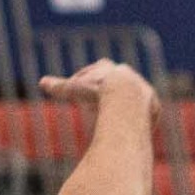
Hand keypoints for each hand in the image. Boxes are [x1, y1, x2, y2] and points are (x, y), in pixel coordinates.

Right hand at [39, 60, 156, 116]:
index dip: (92, 77)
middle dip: (111, 87)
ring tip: (114, 114)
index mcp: (112, 70)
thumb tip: (42, 82)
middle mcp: (131, 77)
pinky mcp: (152, 107)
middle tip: (101, 97)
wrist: (127, 100)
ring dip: (125, 103)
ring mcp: (144, 91)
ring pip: (134, 94)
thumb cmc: (98, 93)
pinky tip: (130, 127)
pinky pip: (144, 112)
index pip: (102, 67)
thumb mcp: (75, 89)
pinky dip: (135, 118)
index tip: (86, 86)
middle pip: (121, 77)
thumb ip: (60, 86)